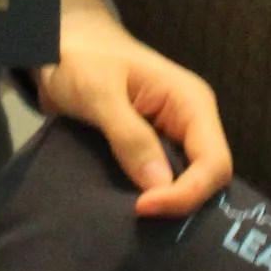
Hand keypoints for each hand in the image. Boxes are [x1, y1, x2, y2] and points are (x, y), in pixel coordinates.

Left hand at [36, 0, 231, 217]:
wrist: (57, 47)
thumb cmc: (81, 58)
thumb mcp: (99, 92)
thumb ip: (129, 135)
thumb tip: (158, 186)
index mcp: (191, 103)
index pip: (213, 162)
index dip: (186, 193)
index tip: (141, 207)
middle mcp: (189, 124)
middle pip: (206, 180)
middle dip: (178, 205)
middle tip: (138, 220)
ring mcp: (170, 139)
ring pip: (184, 186)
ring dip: (163, 207)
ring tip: (132, 223)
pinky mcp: (150, 152)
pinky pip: (161, 184)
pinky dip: (148, 200)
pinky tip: (126, 212)